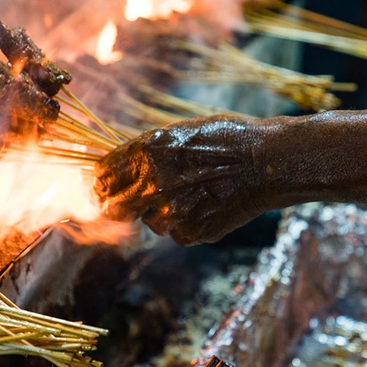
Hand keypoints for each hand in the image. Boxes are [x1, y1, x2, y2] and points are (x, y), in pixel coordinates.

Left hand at [94, 116, 269, 245]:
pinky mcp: (191, 233)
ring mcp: (172, 212)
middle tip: (132, 202)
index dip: (101, 182)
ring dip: (160, 213)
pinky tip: (205, 205)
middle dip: (120, 205)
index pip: (102, 176)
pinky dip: (186, 224)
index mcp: (146, 154)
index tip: (104, 186)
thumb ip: (143, 152)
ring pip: (150, 223)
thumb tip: (114, 168)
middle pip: (113, 208)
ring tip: (189, 195)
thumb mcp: (178, 133)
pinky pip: (176, 234)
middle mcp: (153, 185)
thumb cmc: (224, 140)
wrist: (264, 162)